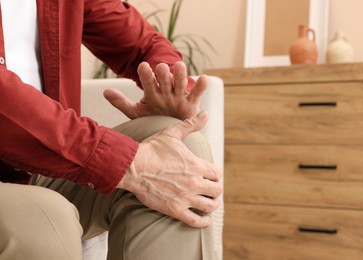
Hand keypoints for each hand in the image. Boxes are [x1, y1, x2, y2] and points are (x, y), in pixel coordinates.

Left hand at [104, 61, 207, 119]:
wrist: (168, 133)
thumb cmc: (152, 120)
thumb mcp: (136, 113)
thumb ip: (121, 103)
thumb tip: (105, 91)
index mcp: (152, 91)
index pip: (148, 81)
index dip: (146, 74)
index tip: (143, 67)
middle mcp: (166, 91)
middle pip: (165, 79)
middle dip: (163, 74)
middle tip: (160, 67)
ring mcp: (179, 96)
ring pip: (180, 83)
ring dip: (180, 75)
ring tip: (179, 66)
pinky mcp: (192, 103)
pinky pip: (197, 93)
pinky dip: (201, 86)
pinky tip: (204, 78)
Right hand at [117, 112, 222, 227]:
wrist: (132, 167)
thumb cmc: (152, 149)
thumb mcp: (172, 134)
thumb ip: (191, 125)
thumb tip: (205, 114)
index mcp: (196, 165)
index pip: (217, 173)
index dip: (215, 174)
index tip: (210, 175)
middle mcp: (195, 182)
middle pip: (217, 190)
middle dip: (215, 189)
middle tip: (209, 189)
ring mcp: (186, 197)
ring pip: (210, 205)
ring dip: (211, 204)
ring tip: (208, 202)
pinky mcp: (175, 209)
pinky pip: (196, 221)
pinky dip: (203, 222)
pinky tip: (206, 220)